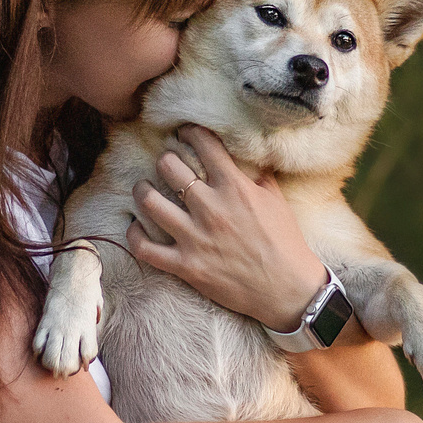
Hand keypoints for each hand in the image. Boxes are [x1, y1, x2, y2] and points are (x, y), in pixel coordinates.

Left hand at [124, 126, 329, 329]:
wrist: (287, 289)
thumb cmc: (285, 243)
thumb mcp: (275, 200)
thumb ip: (257, 176)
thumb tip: (245, 157)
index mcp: (234, 188)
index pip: (203, 145)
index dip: (190, 132)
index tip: (186, 133)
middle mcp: (210, 208)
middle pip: (169, 167)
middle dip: (165, 159)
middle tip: (167, 164)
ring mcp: (195, 238)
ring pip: (149, 202)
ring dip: (142, 190)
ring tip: (144, 188)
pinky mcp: (186, 266)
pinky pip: (145, 248)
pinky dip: (134, 235)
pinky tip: (135, 227)